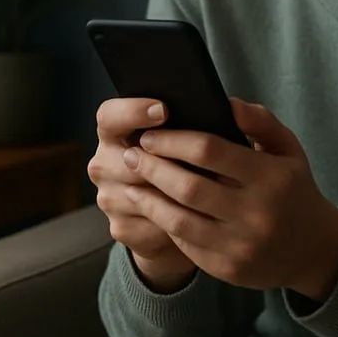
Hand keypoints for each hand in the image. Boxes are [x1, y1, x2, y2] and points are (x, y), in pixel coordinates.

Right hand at [87, 97, 196, 291]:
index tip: (164, 110)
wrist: (176, 213)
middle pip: (127, 157)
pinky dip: (177, 219)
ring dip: (174, 191)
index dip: (133, 111)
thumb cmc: (187, 163)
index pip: (109, 116)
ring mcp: (109, 198)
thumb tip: (233, 108)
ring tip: (210, 185)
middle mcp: (104, 163)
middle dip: (163, 157)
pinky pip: (151, 223)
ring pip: (141, 193)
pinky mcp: (122, 228)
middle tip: (200, 156)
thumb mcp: (191, 136)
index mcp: (114, 131)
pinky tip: (201, 215)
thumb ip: (203, 116)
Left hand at [123, 98, 337, 300]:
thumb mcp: (288, 148)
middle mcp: (256, 214)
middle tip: (131, 154)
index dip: (173, 140)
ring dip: (148, 198)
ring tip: (131, 181)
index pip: (210, 151)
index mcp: (271, 177)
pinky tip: (152, 207)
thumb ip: (259, 120)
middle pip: (188, 186)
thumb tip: (224, 101)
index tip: (150, 134)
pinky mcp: (227, 269)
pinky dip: (164, 222)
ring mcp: (240, 245)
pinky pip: (185, 244)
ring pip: (179, 220)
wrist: (315, 250)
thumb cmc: (294, 189)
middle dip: (152, 167)